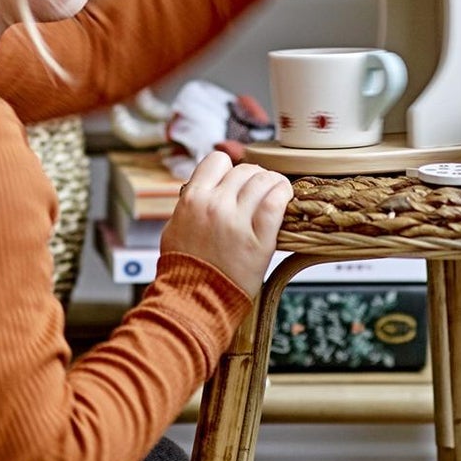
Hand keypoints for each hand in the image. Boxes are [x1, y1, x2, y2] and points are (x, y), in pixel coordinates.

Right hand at [159, 149, 292, 297]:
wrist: (194, 299)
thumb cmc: (185, 267)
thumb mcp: (175, 226)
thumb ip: (191, 204)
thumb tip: (204, 189)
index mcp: (192, 198)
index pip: (218, 160)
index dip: (229, 168)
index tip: (235, 181)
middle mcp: (215, 204)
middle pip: (245, 170)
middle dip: (253, 178)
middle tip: (258, 192)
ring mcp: (237, 221)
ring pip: (264, 180)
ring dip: (273, 183)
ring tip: (275, 193)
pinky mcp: (259, 238)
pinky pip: (276, 202)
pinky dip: (283, 195)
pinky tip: (284, 199)